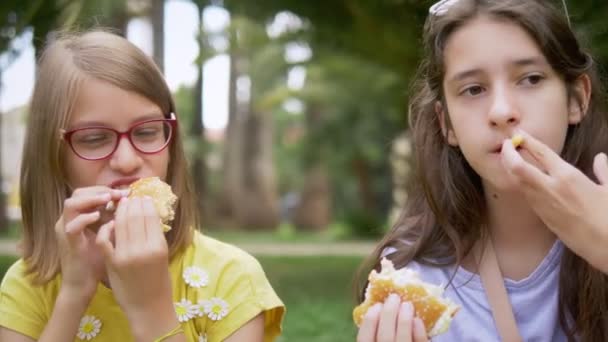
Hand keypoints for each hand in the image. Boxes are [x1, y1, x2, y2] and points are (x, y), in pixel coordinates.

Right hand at [56, 187, 125, 301]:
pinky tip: (99, 216)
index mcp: (80, 217)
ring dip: (91, 199)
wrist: (83, 284)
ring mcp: (66, 231)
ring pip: (71, 204)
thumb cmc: (98, 260)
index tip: (127, 192)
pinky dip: (85, 218)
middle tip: (119, 193)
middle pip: (79, 193)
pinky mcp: (68, 244)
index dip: (107, 189)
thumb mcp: (108, 235)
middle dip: (100, 190)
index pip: (90, 192)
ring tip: (108, 199)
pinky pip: (72, 226)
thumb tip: (134, 205)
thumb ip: (114, 220)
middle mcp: (70, 221)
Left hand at [96, 196, 176, 338]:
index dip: (145, 203)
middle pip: (135, 217)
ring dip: (120, 211)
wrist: (148, 307)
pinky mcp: (111, 262)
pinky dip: (107, 228)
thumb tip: (149, 215)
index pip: (150, 216)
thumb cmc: (160, 282)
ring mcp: (125, 255)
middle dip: (132, 203)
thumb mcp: (163, 257)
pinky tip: (110, 224)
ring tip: (120, 204)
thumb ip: (154, 237)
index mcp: (158, 246)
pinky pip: (106, 239)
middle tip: (130, 197)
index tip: (143, 197)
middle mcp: (142, 249)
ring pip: (120, 224)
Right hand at [357, 294, 428, 341]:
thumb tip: (376, 312)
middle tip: (394, 298)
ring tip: (407, 304)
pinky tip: (417, 320)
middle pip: (384, 338)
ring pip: (402, 341)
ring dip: (404, 319)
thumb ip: (373, 337)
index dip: (369, 321)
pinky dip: (419, 332)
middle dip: (389, 314)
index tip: (376, 305)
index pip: (364, 339)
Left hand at [501, 130, 607, 273]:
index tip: (518, 133)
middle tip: (506, 144)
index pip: (541, 153)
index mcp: (568, 177)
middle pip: (517, 167)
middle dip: (508, 153)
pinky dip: (521, 183)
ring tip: (510, 158)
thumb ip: (604, 171)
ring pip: (518, 182)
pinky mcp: (542, 217)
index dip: (526, 140)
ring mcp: (543, 204)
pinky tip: (523, 179)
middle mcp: (550, 188)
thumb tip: (600, 158)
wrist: (606, 247)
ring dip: (511, 168)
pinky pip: (527, 196)